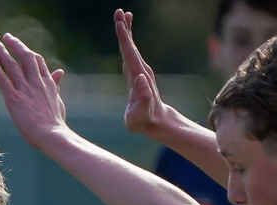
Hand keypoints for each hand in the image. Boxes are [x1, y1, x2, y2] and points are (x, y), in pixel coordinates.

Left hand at [0, 32, 68, 151]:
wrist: (52, 135)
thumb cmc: (55, 123)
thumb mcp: (58, 100)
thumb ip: (55, 84)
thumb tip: (60, 71)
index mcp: (47, 82)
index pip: (37, 60)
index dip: (28, 51)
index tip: (20, 46)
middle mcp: (36, 82)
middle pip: (25, 56)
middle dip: (15, 44)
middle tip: (6, 36)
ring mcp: (24, 89)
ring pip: (11, 63)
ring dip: (1, 49)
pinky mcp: (13, 98)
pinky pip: (2, 77)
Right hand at [115, 9, 166, 137]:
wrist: (156, 121)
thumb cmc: (144, 120)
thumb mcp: (140, 113)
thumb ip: (143, 97)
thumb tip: (140, 78)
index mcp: (138, 77)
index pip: (129, 54)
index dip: (124, 39)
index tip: (120, 24)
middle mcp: (140, 70)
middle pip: (130, 46)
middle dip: (125, 29)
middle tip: (119, 11)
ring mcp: (140, 70)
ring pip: (131, 47)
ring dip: (126, 30)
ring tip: (123, 15)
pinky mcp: (137, 72)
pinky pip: (131, 52)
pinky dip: (127, 40)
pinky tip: (125, 33)